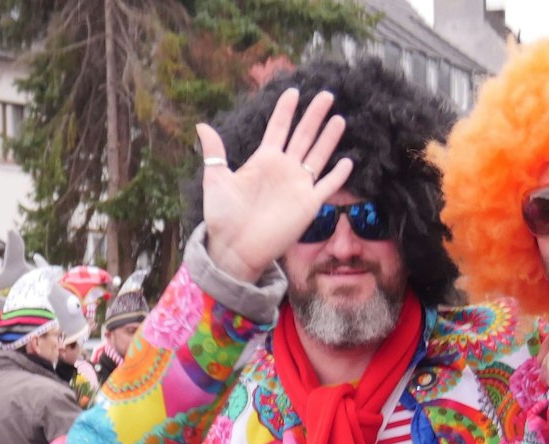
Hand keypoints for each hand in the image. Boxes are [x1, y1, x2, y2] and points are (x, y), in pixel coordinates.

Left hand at [199, 87, 351, 280]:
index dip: (286, 110)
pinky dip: (338, 174)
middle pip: (303, 135)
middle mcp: (283, 169)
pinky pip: (327, 185)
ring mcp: (297, 185)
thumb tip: (201, 125)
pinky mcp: (308, 204)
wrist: (234, 248)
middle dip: (314, 115)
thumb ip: (214, 152)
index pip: (278, 128)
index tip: (293, 91)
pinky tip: (347, 161)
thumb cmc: (223, 216)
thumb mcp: (216, 179)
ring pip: (318, 154)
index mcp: (263, 160)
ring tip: (339, 118)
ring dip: (329, 137)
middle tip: (326, 94)